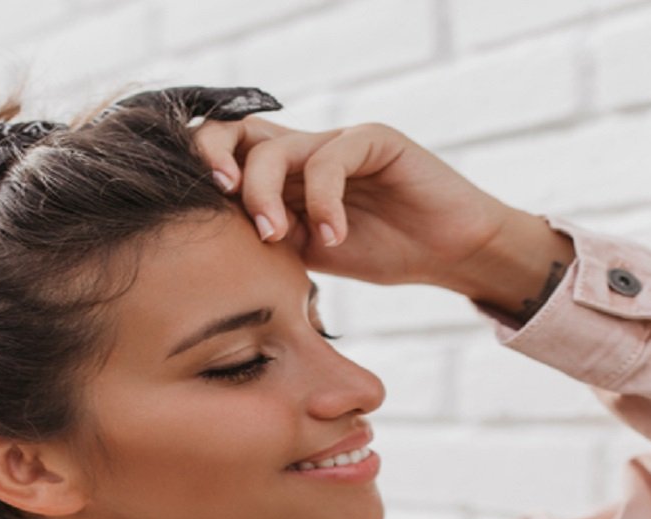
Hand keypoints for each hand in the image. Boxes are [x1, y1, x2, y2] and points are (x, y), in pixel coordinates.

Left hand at [191, 114, 517, 289]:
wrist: (449, 252)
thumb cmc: (386, 252)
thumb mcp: (312, 252)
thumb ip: (272, 237)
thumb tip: (220, 235)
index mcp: (285, 177)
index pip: (226, 156)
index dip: (204, 173)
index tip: (200, 214)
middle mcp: (305, 151)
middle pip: (236, 133)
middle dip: (216, 161)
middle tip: (224, 200)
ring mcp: (337, 141)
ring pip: (276, 148)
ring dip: (265, 193)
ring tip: (278, 236)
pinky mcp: (373, 139)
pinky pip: (330, 159)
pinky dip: (323, 201)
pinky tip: (334, 236)